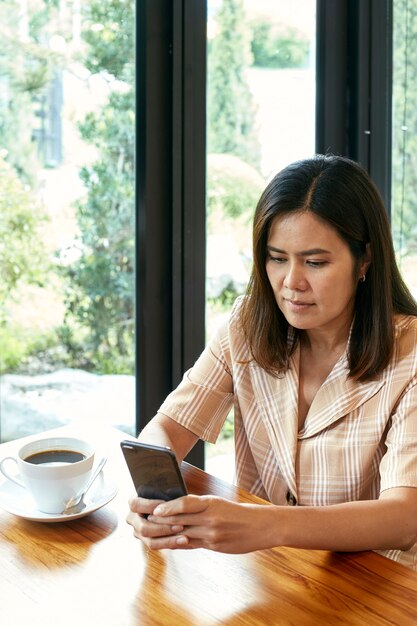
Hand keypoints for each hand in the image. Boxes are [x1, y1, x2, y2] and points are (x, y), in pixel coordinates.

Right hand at [126, 496, 185, 545]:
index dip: (150, 505)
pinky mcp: (148, 540)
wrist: (169, 506)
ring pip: (150, 541)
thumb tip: (167, 502)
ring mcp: (139, 532)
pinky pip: (158, 546)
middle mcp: (133, 519)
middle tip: (180, 525)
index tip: (166, 503)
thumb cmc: (166, 494)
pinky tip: (183, 541)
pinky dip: (171, 544)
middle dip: (163, 528)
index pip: (136, 505)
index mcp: (133, 503)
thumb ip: (163, 492)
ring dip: (169, 540)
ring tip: (185, 537)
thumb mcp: (164, 490)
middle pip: (143, 528)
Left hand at [127, 494, 274, 552]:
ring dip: (167, 534)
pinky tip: (170, 543)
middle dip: (162, 521)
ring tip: (153, 533)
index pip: (185, 503)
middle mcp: (210, 517)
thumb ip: (199, 507)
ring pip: (184, 534)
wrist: (260, 526)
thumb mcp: (218, 503)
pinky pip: (193, 545)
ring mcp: (212, 533)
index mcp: (211, 503)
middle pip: (181, 520)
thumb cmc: (238, 513)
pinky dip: (180, 543)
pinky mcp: (215, 546)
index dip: (168, 507)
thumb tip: (177, 509)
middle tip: (146, 520)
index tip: (155, 509)